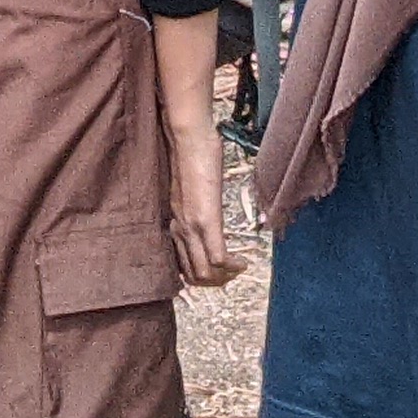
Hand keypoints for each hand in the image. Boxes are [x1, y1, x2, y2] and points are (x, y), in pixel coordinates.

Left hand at [165, 112, 236, 286]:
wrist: (186, 135)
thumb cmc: (190, 152)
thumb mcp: (188, 186)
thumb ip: (192, 201)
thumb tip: (202, 204)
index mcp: (174, 221)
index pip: (181, 265)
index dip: (200, 275)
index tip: (218, 271)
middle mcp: (179, 228)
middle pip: (192, 276)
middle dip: (215, 283)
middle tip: (232, 275)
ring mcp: (191, 226)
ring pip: (203, 273)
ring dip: (224, 278)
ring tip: (238, 269)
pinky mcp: (206, 218)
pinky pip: (217, 256)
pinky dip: (231, 266)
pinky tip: (242, 262)